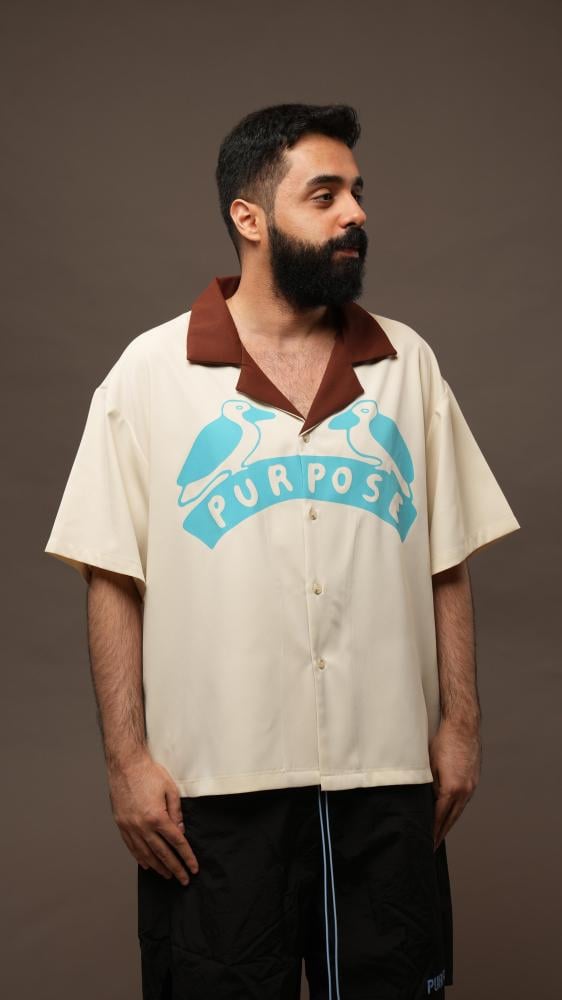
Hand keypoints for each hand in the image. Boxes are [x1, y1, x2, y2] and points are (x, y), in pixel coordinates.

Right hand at [107, 751, 199, 884]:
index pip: (176, 843)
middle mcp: (142, 826)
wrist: (125, 764)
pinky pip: (132, 847)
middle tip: (183, 880)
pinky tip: (147, 865)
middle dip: (175, 868)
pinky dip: (140, 858)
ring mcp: (130, 827)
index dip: (186, 857)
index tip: (193, 868)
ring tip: (167, 876)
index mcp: (157, 817)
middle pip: (162, 853)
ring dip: (158, 867)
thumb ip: (177, 813)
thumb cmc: (149, 773)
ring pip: (146, 854)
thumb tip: (181, 832)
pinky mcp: (121, 825)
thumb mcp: (170, 789)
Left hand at [428, 718, 480, 850]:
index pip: (439, 817)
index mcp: (452, 789)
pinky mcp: (473, 780)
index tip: (426, 843)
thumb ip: (427, 785)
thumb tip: (423, 801)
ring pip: (458, 811)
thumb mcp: (429, 765)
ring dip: (449, 823)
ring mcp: (471, 786)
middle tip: (431, 847)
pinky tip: (450, 813)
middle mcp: (464, 791)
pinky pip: (463, 801)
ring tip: (439, 834)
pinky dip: (455, 810)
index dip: (432, 832)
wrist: (463, 725)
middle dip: (441, 834)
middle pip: (451, 819)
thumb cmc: (442, 741)